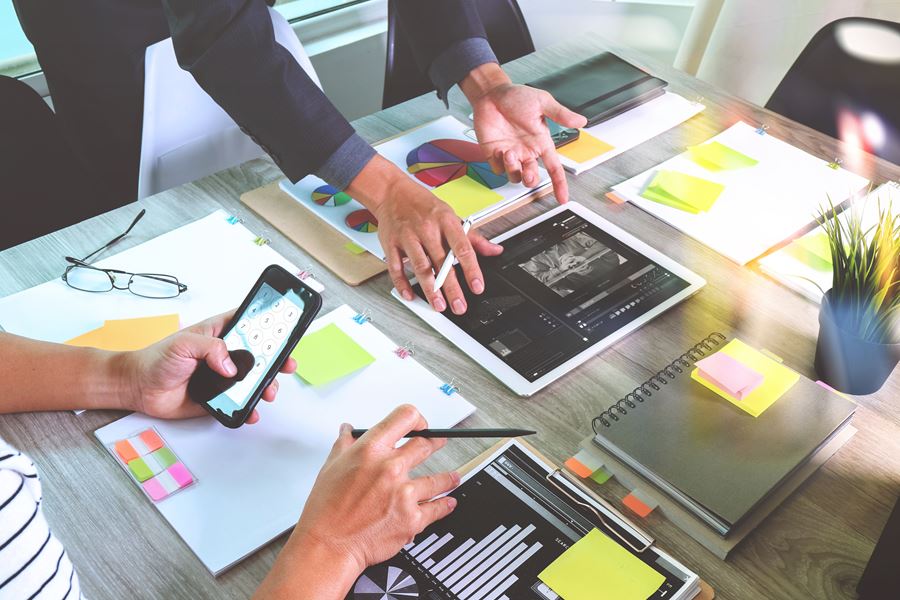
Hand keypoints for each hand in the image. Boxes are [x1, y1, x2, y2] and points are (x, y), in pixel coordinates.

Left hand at [120, 312, 296, 421]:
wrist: (139, 388)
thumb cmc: (156, 359)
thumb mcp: (183, 344)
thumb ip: (211, 348)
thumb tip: (231, 365)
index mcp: (220, 333)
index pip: (251, 324)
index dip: (270, 325)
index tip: (286, 330)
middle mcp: (226, 354)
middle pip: (260, 354)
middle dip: (277, 360)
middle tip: (286, 365)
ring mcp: (224, 376)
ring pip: (254, 380)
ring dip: (266, 385)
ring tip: (267, 391)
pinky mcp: (219, 397)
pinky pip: (240, 402)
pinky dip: (249, 407)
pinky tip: (252, 409)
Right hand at [293, 405, 458, 575]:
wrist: (329, 545)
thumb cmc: (326, 509)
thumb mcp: (331, 467)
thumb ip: (345, 444)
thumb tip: (348, 431)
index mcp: (370, 450)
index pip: (405, 417)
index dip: (416, 418)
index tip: (421, 424)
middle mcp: (390, 468)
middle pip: (425, 444)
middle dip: (435, 442)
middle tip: (439, 442)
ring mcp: (404, 493)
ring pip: (438, 478)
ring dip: (447, 478)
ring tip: (452, 477)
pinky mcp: (412, 518)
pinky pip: (437, 508)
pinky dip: (445, 505)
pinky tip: (448, 502)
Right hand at [347, 156, 502, 313]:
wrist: (393, 193)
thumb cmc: (424, 206)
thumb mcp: (452, 216)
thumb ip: (473, 237)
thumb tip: (495, 250)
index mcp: (446, 221)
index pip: (462, 248)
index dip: (471, 269)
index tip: (477, 287)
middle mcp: (427, 229)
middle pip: (441, 262)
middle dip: (451, 287)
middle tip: (459, 306)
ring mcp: (408, 236)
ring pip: (420, 266)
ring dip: (430, 289)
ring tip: (438, 305)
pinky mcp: (391, 244)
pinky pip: (396, 267)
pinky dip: (402, 283)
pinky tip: (410, 295)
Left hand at [462, 63, 586, 202]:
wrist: (492, 94)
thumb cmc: (516, 97)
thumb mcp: (542, 102)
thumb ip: (561, 114)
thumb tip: (581, 121)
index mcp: (541, 143)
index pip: (554, 168)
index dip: (559, 184)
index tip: (563, 198)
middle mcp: (527, 152)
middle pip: (533, 177)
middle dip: (531, 179)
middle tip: (528, 171)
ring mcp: (511, 154)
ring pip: (515, 177)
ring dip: (514, 169)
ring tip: (510, 152)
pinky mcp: (494, 154)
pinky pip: (498, 170)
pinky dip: (499, 164)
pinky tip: (498, 150)